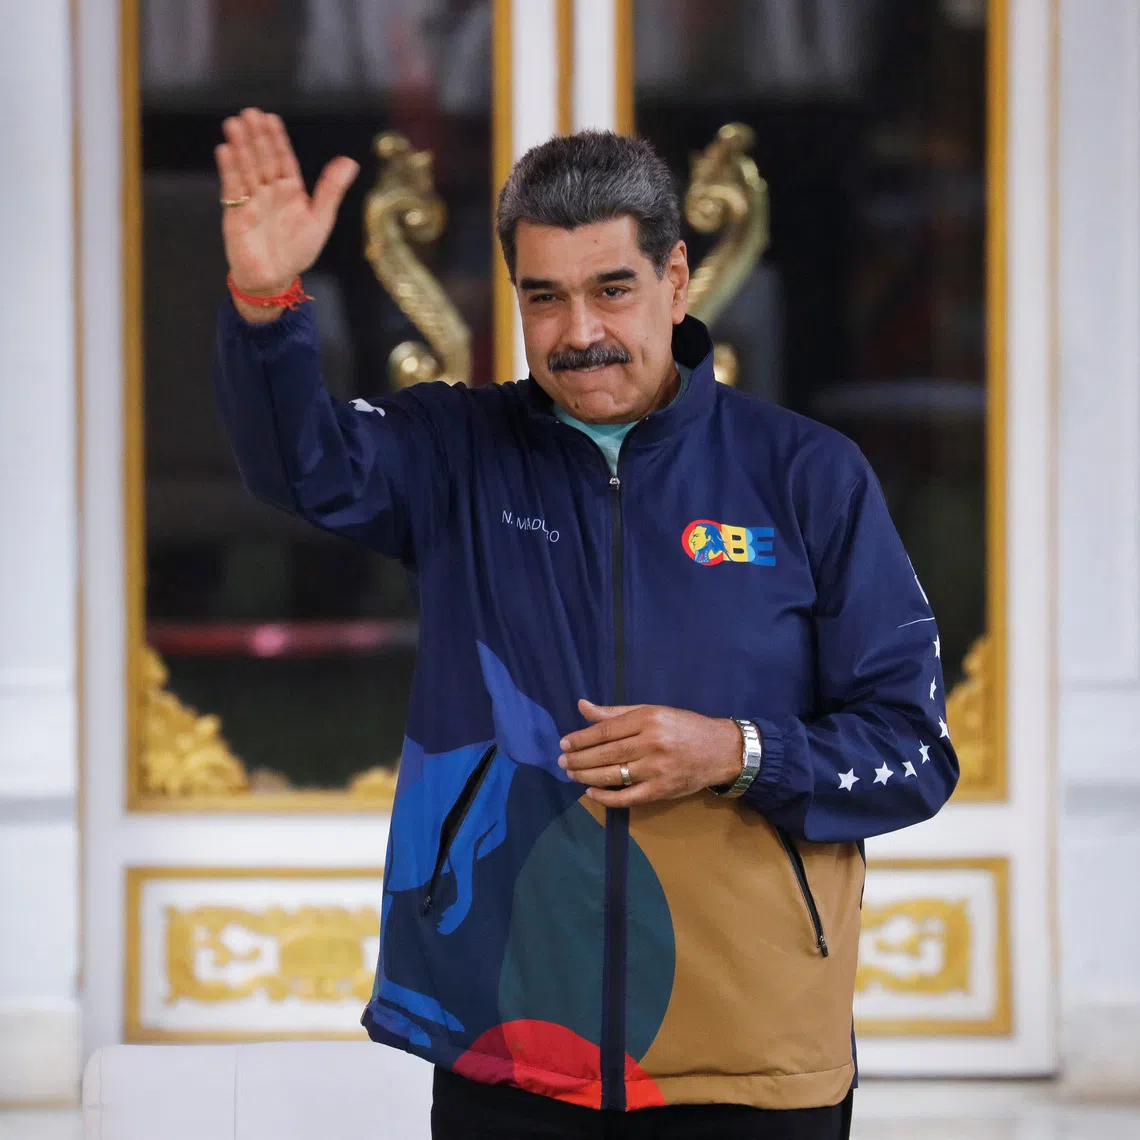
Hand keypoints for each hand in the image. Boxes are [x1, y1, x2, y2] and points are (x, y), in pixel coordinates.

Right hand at [215, 108, 359, 315]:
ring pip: (246, 169)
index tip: (271, 118)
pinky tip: (225, 151)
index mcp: (289, 190)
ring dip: (240, 147)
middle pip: (262, 158)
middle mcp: (268, 191)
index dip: (277, 139)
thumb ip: (331, 190)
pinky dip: (229, 170)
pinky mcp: (236, 215)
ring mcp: (251, 201)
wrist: (276, 279)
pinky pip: (233, 189)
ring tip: (234, 124)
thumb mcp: (320, 219)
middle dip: (256, 136)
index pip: (282, 158)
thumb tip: (349, 161)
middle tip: (249, 112)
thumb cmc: (297, 251)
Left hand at [558, 699, 744, 806]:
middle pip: (606, 753)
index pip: (606, 730)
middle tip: (561, 761)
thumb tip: (582, 706)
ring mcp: (657, 769)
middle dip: (579, 758)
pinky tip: (591, 792)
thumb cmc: (683, 727)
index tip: (564, 743)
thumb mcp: (652, 711)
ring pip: (613, 775)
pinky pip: (627, 797)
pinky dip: (606, 797)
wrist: (720, 750)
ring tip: (571, 773)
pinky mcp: (662, 790)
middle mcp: (651, 743)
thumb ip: (616, 712)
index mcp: (648, 719)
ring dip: (587, 776)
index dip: (581, 738)